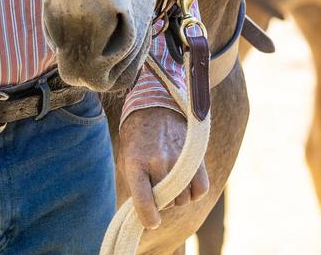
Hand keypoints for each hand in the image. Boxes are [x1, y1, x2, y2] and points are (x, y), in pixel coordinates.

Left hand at [118, 106, 208, 229]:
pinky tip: (185, 181)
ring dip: (178, 196)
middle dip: (162, 200)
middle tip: (157, 184)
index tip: (152, 221)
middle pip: (166, 203)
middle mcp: (158, 161)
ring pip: (183, 199)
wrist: (154, 105)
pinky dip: (194, 192)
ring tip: (170, 178)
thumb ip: (135, 185)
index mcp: (136, 162)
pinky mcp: (195, 157)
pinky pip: (200, 190)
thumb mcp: (127, 157)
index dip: (148, 217)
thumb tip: (147, 213)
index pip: (144, 200)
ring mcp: (178, 160)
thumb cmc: (137, 136)